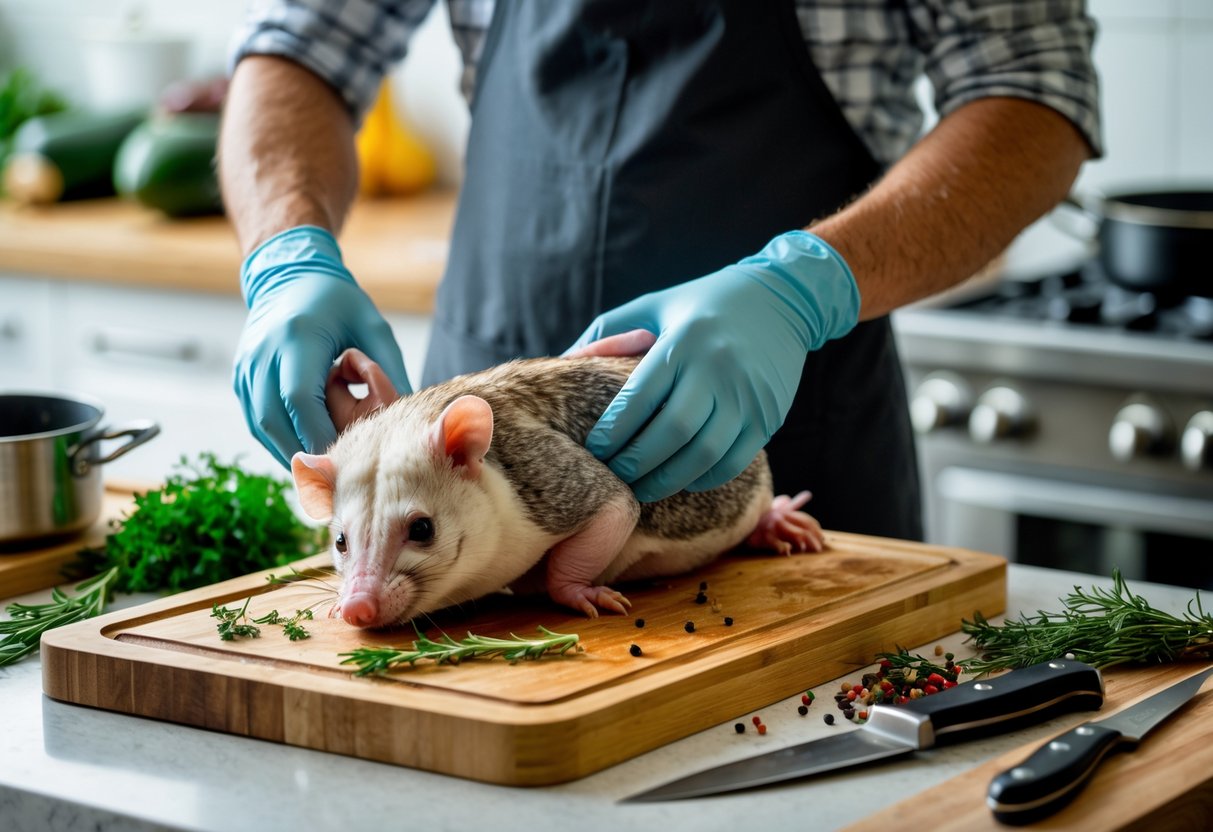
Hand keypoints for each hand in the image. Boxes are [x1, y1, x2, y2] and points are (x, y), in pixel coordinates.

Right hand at [232, 225, 409, 466]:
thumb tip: (405, 413)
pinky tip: (306, 453)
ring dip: (291, 452)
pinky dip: (280, 442)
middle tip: (338, 478)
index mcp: (296, 337)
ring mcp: (247, 368)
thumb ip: (388, 366)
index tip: (346, 458)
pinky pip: (258, 421)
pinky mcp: (242, 379)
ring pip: (263, 426)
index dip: (320, 434)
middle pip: (276, 420)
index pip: (301, 398)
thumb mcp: (371, 325)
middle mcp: (263, 354)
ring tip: (324, 474)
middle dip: (307, 452)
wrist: (288, 276)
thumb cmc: (337, 301)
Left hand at [567, 230, 859, 501]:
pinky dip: (704, 477)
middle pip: (671, 433)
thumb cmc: (704, 303)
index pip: (640, 398)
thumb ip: (609, 330)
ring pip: (703, 454)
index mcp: (684, 341)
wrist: (783, 298)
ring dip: (668, 479)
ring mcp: (748, 395)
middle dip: (636, 463)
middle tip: (613, 478)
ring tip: (641, 489)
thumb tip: (565, 361)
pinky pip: (733, 460)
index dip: (613, 432)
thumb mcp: (655, 304)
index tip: (594, 450)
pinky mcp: (769, 415)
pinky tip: (682, 478)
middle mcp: (718, 369)